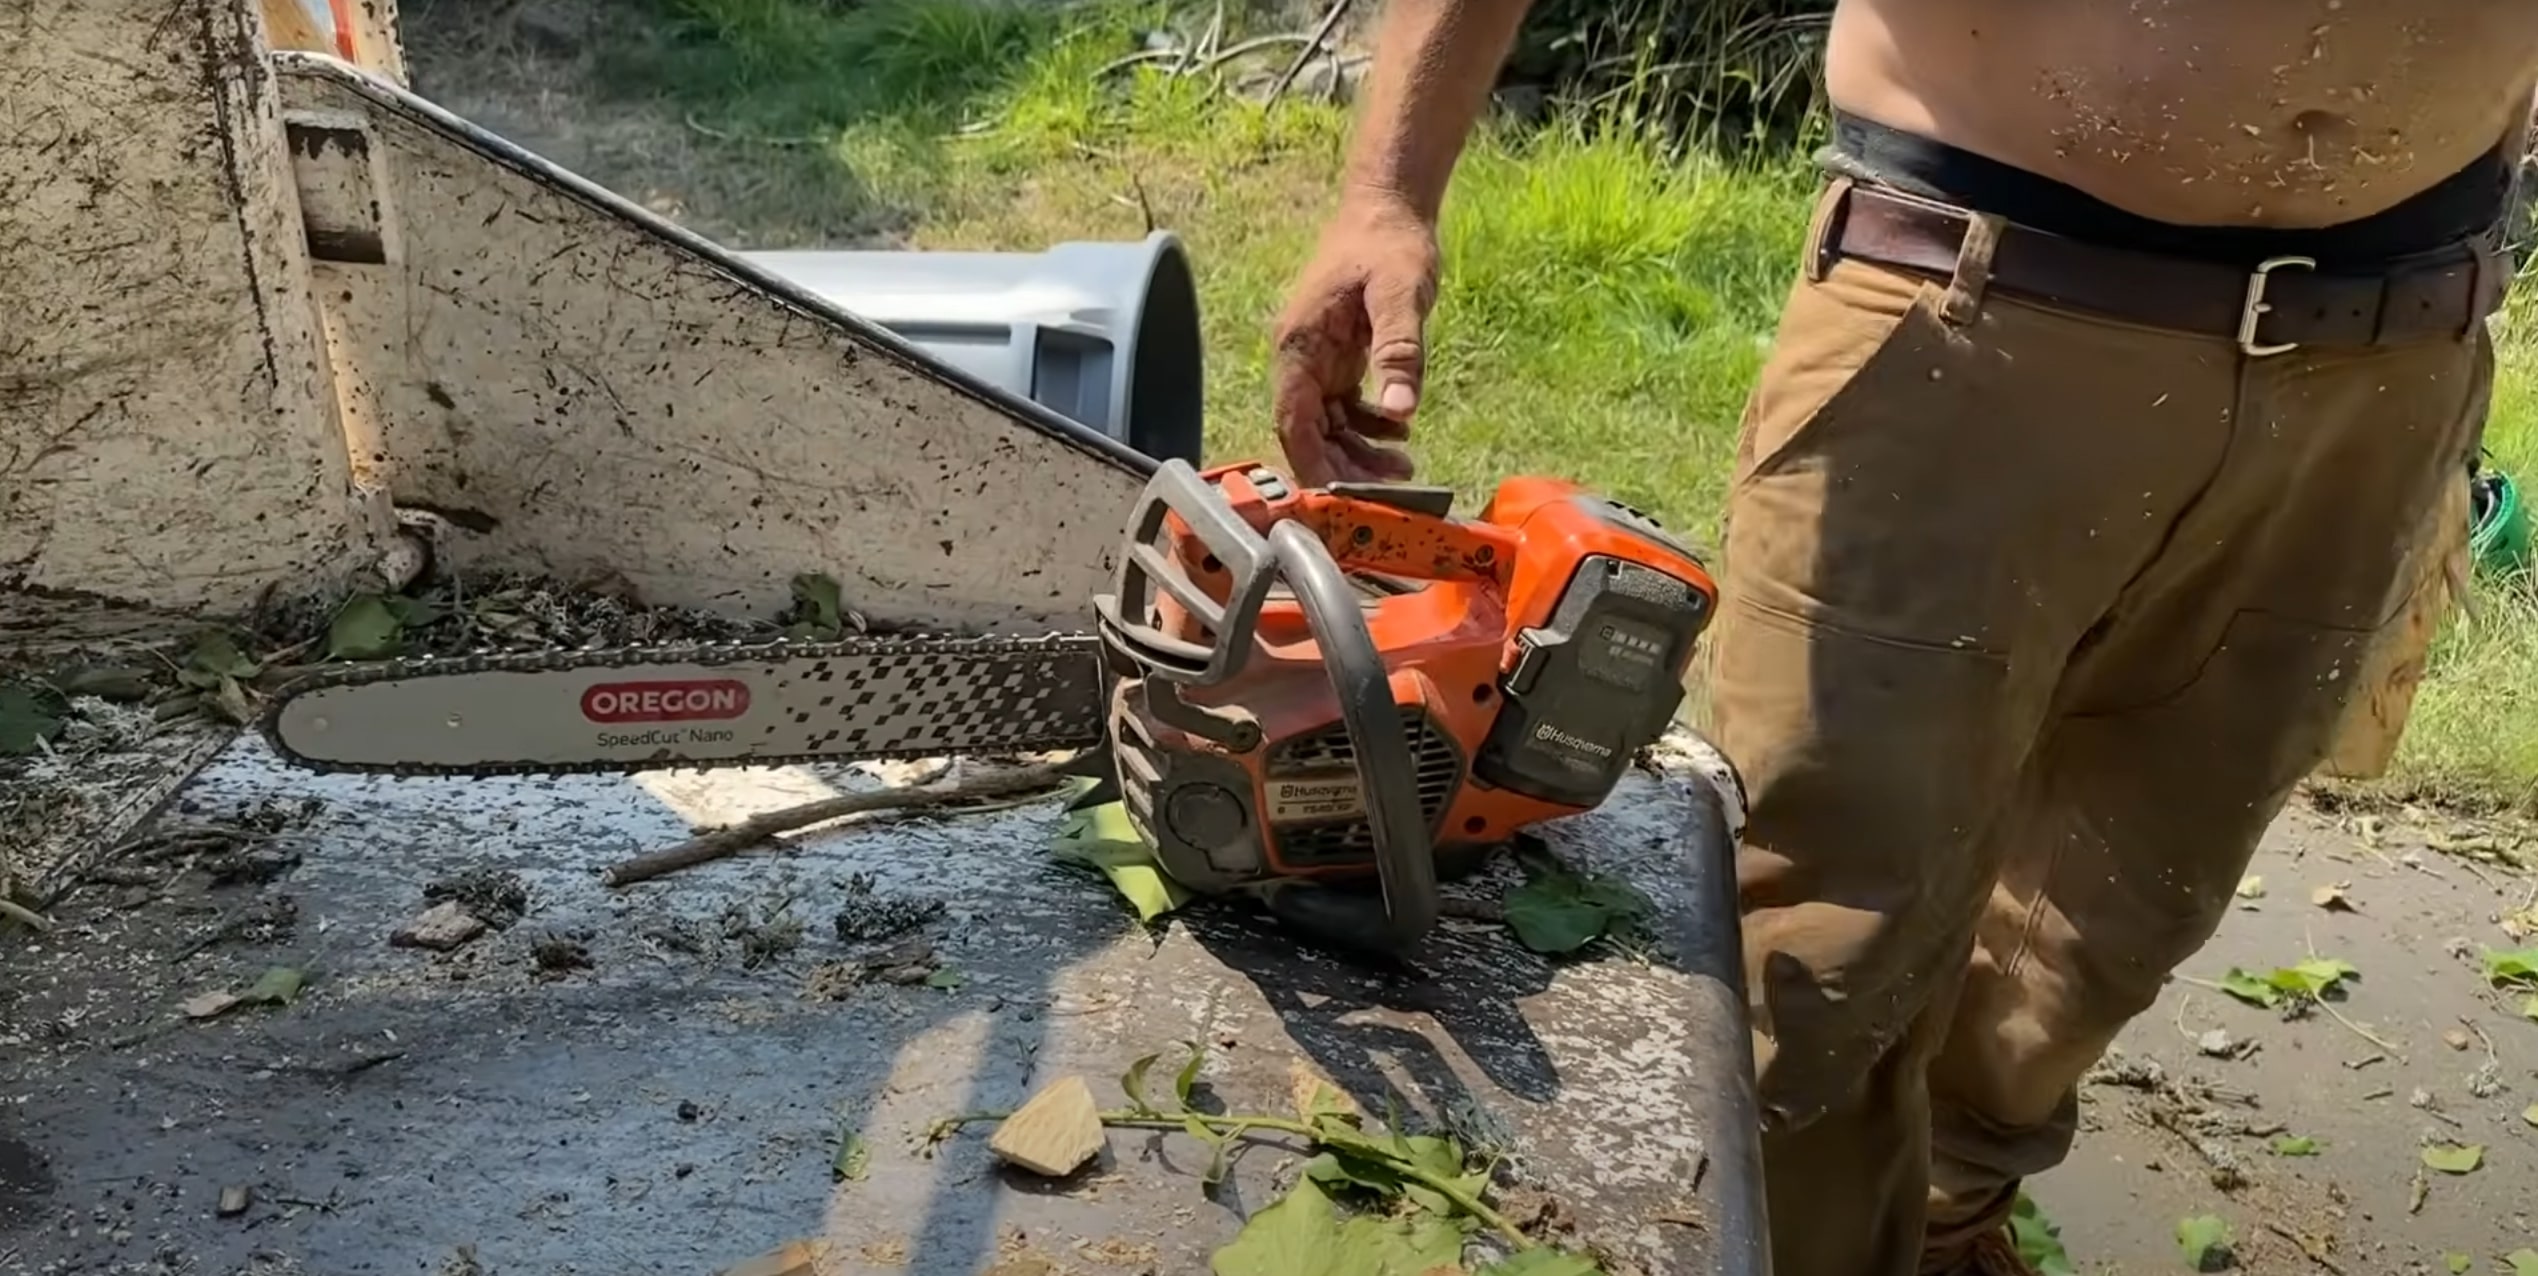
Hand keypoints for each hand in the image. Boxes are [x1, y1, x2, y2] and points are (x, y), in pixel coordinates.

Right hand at [1270, 198, 1440, 487]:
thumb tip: (1400, 412)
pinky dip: (1366, 427)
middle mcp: (1300, 356)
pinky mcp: (1338, 357)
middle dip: (1342, 465)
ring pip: (1326, 424)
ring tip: (1404, 470)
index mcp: (1300, 344)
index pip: (1292, 420)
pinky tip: (1399, 434)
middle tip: (1389, 490)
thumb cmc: (1388, 243)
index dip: (1311, 462)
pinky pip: (1343, 407)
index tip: (1341, 495)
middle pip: (1307, 431)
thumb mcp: (1400, 294)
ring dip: (1357, 452)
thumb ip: (1399, 351)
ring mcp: (1318, 358)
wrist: (1388, 207)